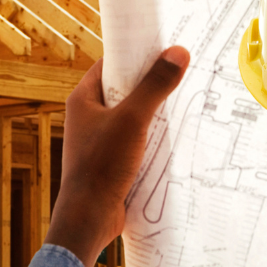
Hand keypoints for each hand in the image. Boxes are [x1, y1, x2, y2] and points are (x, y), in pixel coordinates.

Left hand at [45, 47, 188, 266]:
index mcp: (83, 99)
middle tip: (180, 74)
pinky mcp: (110, 161)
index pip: (109, 65)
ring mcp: (98, 140)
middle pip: (123, 89)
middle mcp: (88, 117)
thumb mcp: (134, 120)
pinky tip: (174, 137)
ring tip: (183, 103)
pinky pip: (135, 139)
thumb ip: (155, 86)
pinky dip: (152, 135)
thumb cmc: (102, 166)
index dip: (134, 55)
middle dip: (150, 83)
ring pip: (131, 116)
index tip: (162, 48)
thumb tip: (178, 52)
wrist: (90, 217)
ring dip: (154, 111)